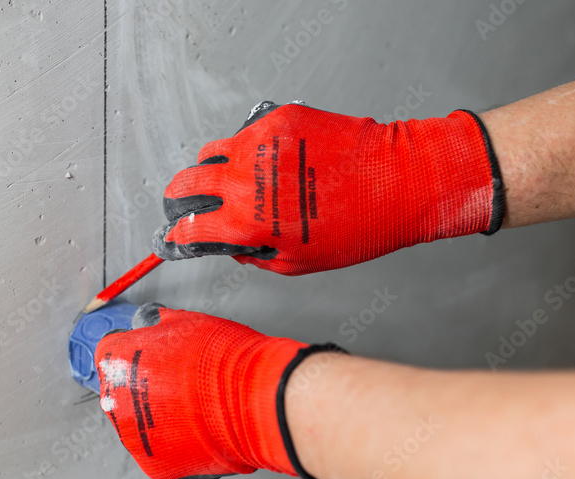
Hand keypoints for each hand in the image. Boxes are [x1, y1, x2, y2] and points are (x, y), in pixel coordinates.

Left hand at [94, 303, 339, 478]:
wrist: (252, 400)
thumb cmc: (223, 358)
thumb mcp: (185, 321)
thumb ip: (159, 327)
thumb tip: (154, 324)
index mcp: (115, 360)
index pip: (111, 354)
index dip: (134, 356)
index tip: (149, 360)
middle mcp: (115, 400)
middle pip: (122, 394)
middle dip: (145, 390)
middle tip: (178, 388)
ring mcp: (133, 436)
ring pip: (139, 427)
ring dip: (159, 422)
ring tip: (192, 413)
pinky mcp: (155, 465)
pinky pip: (161, 455)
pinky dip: (177, 449)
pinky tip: (198, 435)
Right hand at [155, 101, 504, 274]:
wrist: (395, 183)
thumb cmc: (355, 228)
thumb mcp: (297, 263)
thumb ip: (256, 255)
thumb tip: (235, 245)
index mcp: (244, 222)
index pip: (190, 226)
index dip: (180, 233)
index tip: (179, 233)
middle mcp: (243, 180)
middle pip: (187, 181)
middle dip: (181, 193)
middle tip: (185, 199)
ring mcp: (258, 144)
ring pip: (213, 150)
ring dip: (212, 166)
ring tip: (227, 175)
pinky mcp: (278, 119)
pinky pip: (250, 132)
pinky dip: (252, 147)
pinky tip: (273, 159)